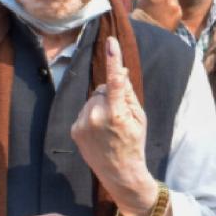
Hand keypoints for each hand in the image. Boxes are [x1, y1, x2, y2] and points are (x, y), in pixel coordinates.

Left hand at [71, 37, 157, 215]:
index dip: (113, 60)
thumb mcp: (140, 118)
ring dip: (100, 106)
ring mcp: (82, 124)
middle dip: (110, 96)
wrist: (120, 173)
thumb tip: (119, 72)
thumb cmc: (134, 143)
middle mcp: (96, 117)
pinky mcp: (74, 130)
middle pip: (101, 90)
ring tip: (109, 127)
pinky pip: (84, 111)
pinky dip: (91, 116)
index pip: (114, 81)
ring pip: (92, 100)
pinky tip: (99, 132)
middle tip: (120, 117)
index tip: (110, 42)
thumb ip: (128, 94)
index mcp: (116, 114)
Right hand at [135, 0, 181, 31]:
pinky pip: (177, 7)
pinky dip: (173, 11)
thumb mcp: (145, 0)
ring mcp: (172, 3)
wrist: (149, 32)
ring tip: (161, 14)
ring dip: (169, 3)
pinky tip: (166, 18)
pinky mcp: (178, 11)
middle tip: (157, 6)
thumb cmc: (143, 16)